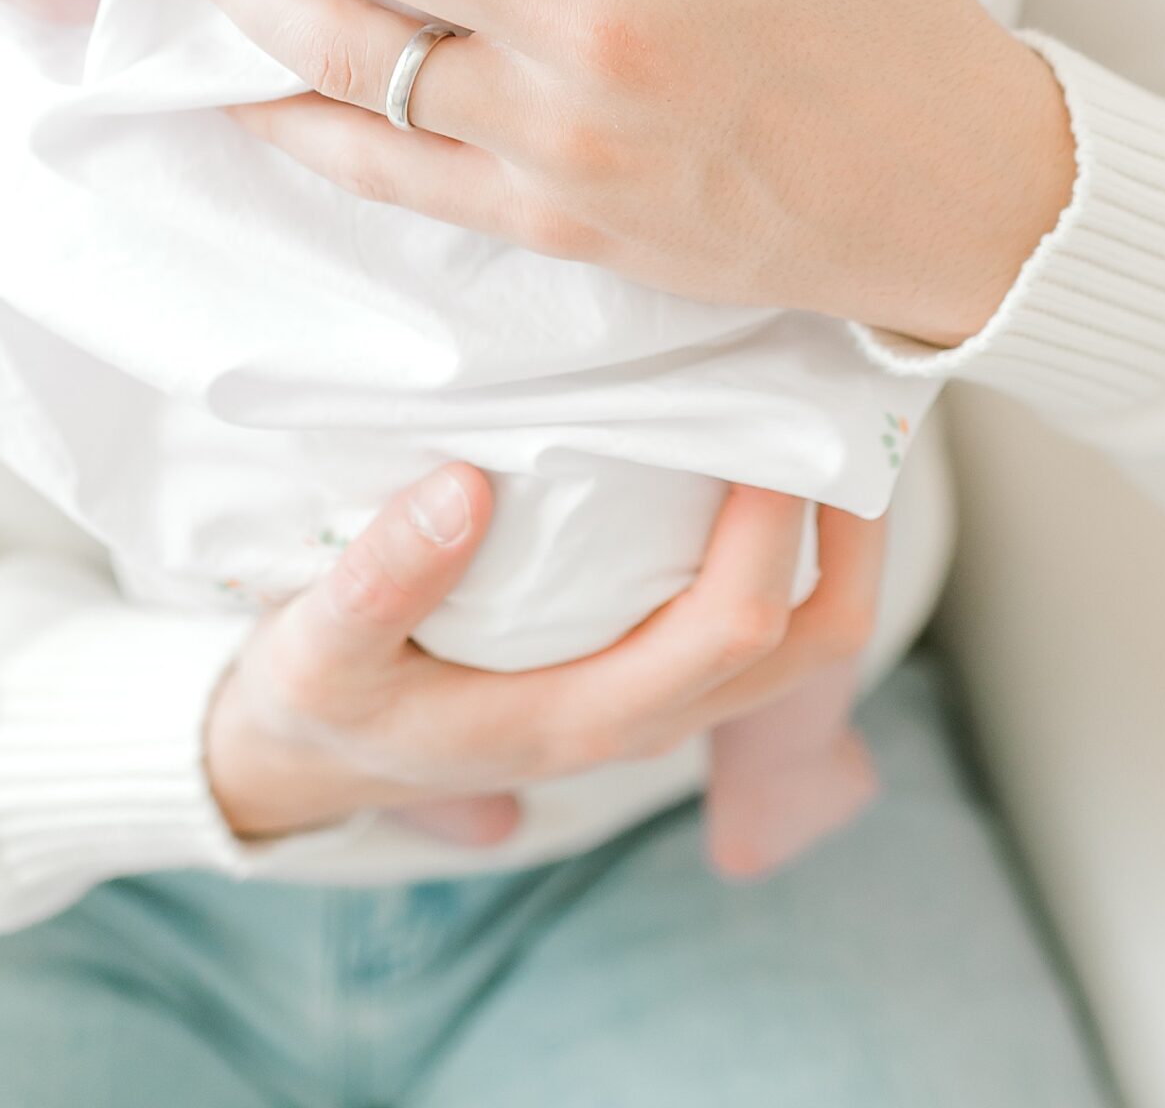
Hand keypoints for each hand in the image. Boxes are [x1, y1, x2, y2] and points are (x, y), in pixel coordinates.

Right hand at [206, 459, 883, 838]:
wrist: (311, 757)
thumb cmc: (325, 699)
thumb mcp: (318, 651)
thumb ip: (378, 582)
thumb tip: (463, 488)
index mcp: (585, 716)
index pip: (730, 632)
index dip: (774, 532)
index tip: (775, 425)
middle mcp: (647, 716)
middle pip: (811, 645)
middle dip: (853, 532)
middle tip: (848, 407)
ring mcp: (658, 694)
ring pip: (807, 640)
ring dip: (845, 540)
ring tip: (840, 421)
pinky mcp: (649, 664)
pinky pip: (765, 618)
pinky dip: (798, 544)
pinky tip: (776, 458)